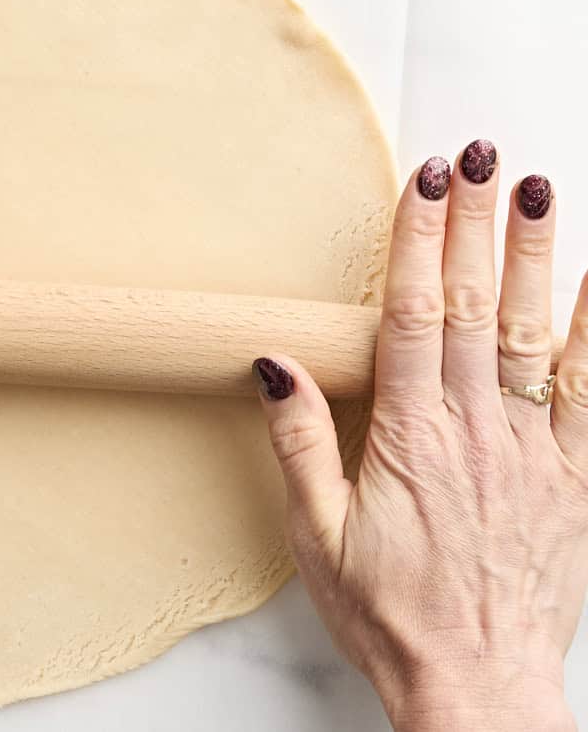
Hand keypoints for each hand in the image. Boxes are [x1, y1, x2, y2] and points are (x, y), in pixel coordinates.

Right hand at [255, 141, 586, 730]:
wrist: (476, 685)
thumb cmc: (388, 613)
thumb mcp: (315, 536)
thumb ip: (299, 443)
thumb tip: (276, 365)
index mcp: (409, 439)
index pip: (411, 317)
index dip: (417, 244)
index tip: (424, 184)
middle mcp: (477, 432)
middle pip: (473, 308)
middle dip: (474, 225)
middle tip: (479, 156)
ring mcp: (535, 452)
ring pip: (533, 336)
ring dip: (535, 259)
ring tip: (539, 190)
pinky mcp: (577, 478)